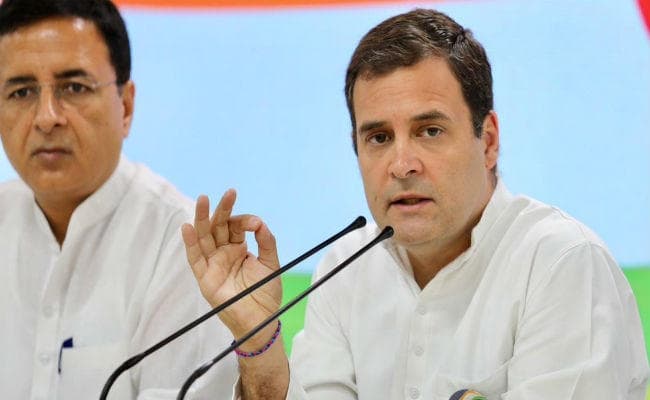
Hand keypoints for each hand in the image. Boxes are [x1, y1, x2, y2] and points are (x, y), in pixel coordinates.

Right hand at [182, 189, 281, 338]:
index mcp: (238, 248)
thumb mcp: (271, 263)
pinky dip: (190, 244)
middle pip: (218, 227)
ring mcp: (213, 265)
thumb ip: (266, 241)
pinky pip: (195, 259)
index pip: (235, 226)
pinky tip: (187, 227)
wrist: (262, 321)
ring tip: (202, 200)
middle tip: (229, 193)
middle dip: (222, 209)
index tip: (256, 224)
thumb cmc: (266, 294)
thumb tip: (259, 222)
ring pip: (204, 237)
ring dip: (201, 219)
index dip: (244, 220)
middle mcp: (223, 254)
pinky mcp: (205, 278)